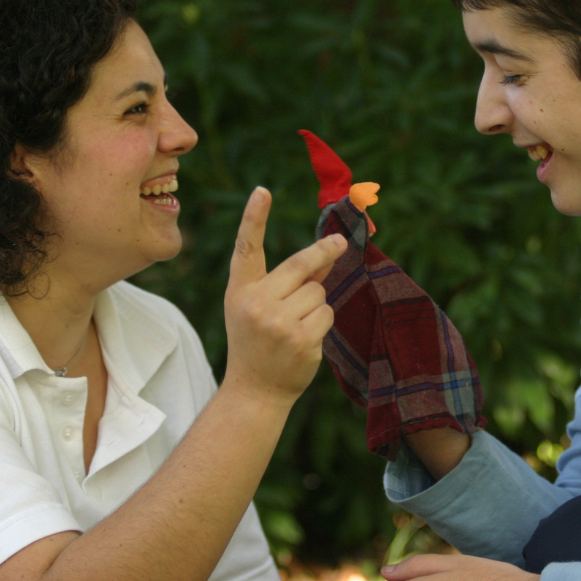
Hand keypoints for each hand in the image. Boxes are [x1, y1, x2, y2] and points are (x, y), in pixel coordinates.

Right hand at [224, 187, 345, 403]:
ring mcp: (278, 323)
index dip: (254, 217)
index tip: (262, 190)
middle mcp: (255, 303)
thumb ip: (287, 280)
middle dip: (325, 252)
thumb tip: (325, 252)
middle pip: (302, 264)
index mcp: (240, 289)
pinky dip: (323, 323)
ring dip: (317, 304)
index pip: (247, 247)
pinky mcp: (301, 340)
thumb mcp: (258, 307)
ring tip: (296, 326)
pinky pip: (327, 314)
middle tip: (340, 242)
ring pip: (319, 292)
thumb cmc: (256, 342)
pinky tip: (305, 340)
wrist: (254, 390)